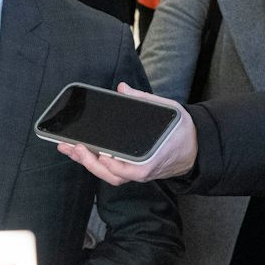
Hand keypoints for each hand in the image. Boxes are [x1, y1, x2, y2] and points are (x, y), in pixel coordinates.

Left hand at [57, 82, 195, 184]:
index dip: (113, 165)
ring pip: (109, 175)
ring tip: (69, 148)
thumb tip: (123, 89)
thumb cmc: (182, 132)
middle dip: (90, 162)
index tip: (101, 154)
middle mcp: (142, 171)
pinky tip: (82, 151)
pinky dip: (95, 162)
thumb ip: (145, 100)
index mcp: (153, 160)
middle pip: (112, 175)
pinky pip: (111, 171)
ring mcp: (137, 173)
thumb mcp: (169, 111)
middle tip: (74, 147)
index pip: (129, 170)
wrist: (195, 148)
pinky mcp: (132, 170)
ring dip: (87, 163)